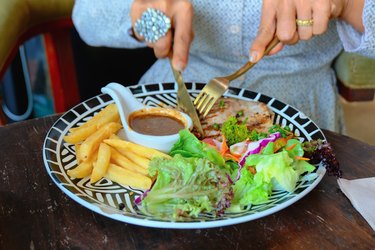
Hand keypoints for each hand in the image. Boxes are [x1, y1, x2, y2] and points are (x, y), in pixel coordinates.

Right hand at [131, 0, 193, 70]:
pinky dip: (145, 35)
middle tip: (165, 44)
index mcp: (183, 9)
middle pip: (162, 45)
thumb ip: (183, 39)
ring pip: (150, 43)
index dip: (180, 54)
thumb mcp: (185, 19)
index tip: (178, 67)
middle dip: (163, 51)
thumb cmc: (175, 7)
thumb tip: (177, 62)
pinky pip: (140, 36)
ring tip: (158, 26)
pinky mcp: (136, 9)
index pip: (182, 37)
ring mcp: (149, 7)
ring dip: (154, 41)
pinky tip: (149, 23)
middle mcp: (166, 7)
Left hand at [249, 0, 363, 62]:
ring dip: (308, 30)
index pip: (264, 29)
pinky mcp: (322, 2)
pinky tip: (319, 12)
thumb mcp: (279, 7)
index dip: (259, 45)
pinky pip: (319, 29)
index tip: (254, 57)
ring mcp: (304, 0)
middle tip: (296, 24)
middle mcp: (285, 0)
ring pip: (305, 36)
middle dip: (292, 37)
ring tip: (309, 14)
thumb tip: (271, 51)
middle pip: (286, 36)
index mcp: (271, 1)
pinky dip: (320, 25)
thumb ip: (273, 30)